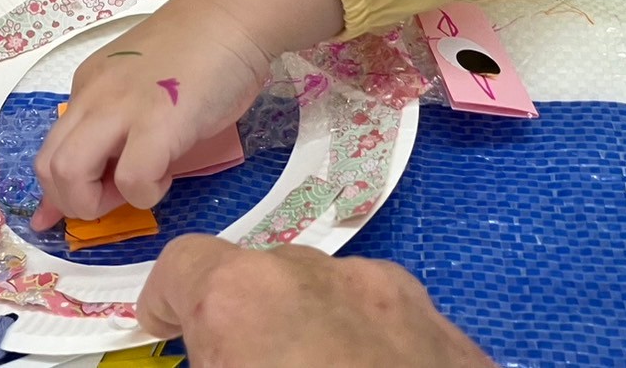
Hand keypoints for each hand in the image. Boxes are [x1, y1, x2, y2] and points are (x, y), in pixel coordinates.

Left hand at [33, 0, 342, 225]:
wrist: (232, 14)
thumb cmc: (200, 46)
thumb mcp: (141, 80)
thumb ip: (120, 116)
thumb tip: (108, 170)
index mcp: (88, 85)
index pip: (50, 147)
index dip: (56, 190)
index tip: (63, 216)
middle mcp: (93, 95)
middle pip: (46, 166)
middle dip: (72, 202)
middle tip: (115, 196)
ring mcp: (122, 108)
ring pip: (69, 173)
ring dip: (95, 202)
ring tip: (134, 189)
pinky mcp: (158, 123)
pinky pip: (133, 180)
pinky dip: (147, 193)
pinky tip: (169, 171)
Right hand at [138, 237, 495, 367]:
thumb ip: (206, 361)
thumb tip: (211, 353)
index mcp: (244, 298)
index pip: (183, 266)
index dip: (170, 303)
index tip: (169, 336)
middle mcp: (321, 276)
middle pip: (264, 280)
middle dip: (252, 326)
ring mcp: (398, 300)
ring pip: (337, 300)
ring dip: (319, 337)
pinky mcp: (456, 338)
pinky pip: (397, 330)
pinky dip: (379, 357)